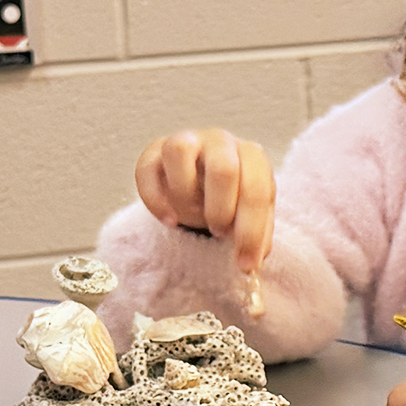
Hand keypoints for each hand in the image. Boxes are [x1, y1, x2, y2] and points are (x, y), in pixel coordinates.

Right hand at [135, 128, 273, 272]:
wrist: (201, 175)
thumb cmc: (231, 196)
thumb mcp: (248, 213)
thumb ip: (256, 234)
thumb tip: (253, 263)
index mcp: (252, 156)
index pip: (258, 190)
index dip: (252, 232)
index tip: (246, 265)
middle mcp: (221, 141)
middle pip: (223, 169)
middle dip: (221, 210)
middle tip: (219, 232)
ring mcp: (186, 141)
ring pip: (181, 152)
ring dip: (187, 194)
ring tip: (194, 215)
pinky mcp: (154, 151)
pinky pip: (147, 169)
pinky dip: (156, 200)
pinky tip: (169, 220)